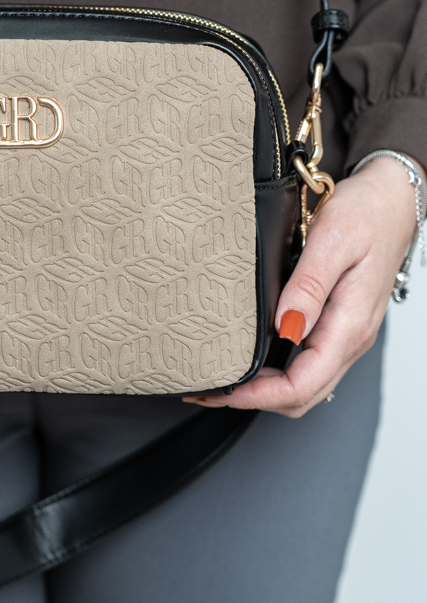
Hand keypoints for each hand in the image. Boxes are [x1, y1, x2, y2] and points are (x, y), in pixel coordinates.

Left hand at [183, 156, 422, 417]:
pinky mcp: (338, 325)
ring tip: (223, 378)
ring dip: (264, 390)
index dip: (259, 396)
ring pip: (305, 385)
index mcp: (349, 324)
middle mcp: (350, 338)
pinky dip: (276, 372)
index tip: (224, 390)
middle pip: (302, 396)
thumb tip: (284, 326)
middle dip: (255, 401)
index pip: (303, 385)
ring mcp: (345, 334)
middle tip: (210, 390)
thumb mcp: (333, 239)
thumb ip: (309, 285)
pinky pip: (308, 364)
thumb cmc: (367, 214)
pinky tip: (252, 358)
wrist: (392, 201)